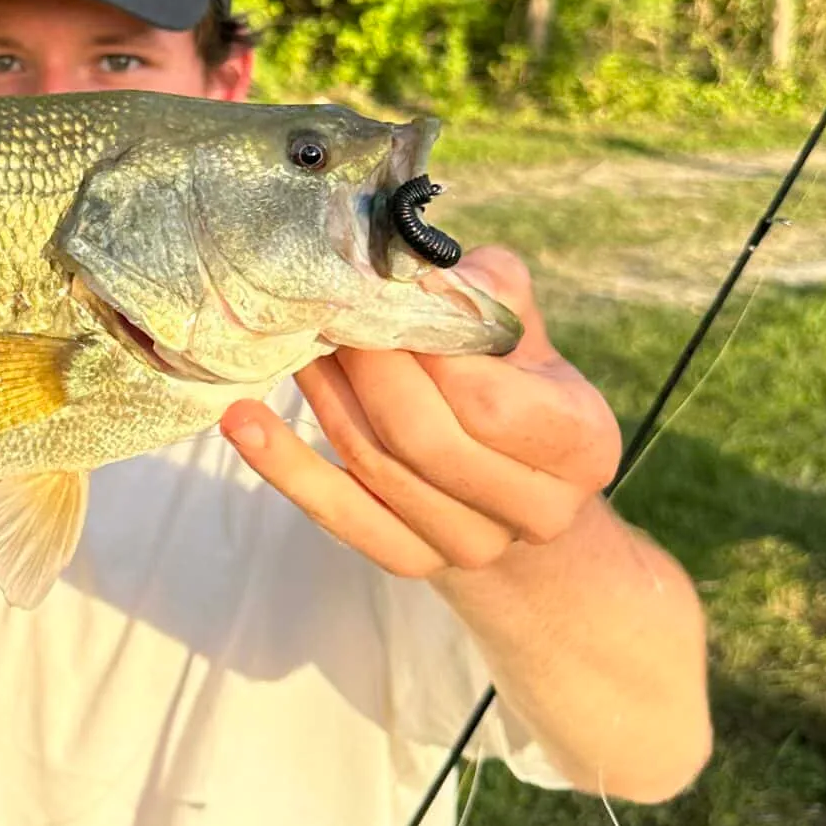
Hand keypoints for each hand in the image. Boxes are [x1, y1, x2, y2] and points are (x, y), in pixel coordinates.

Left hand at [221, 248, 620, 578]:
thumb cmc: (511, 381)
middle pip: (425, 439)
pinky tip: (243, 420)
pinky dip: (284, 466)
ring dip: (324, 398)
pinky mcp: (412, 562)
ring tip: (293, 340)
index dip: (424, 349)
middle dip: (366, 369)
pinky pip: (337, 515)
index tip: (380, 298)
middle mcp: (538, 509)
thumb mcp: (519, 329)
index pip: (486, 399)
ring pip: (376, 468)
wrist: (513, 483)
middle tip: (328, 311)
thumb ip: (486, 290)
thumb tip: (419, 264)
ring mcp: (472, 546)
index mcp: (582, 443)